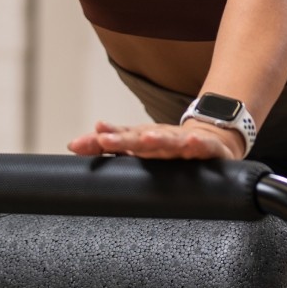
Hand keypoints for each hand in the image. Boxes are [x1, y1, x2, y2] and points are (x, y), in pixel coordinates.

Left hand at [67, 120, 245, 161]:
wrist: (213, 138)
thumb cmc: (169, 145)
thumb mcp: (138, 144)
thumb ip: (106, 145)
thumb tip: (73, 144)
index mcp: (144, 139)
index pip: (122, 138)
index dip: (107, 139)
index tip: (90, 139)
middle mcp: (162, 139)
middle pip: (140, 139)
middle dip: (123, 139)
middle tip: (105, 140)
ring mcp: (184, 143)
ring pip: (169, 141)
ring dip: (158, 139)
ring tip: (146, 138)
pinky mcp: (208, 149)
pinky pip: (203, 147)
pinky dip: (197, 144)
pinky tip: (191, 141)